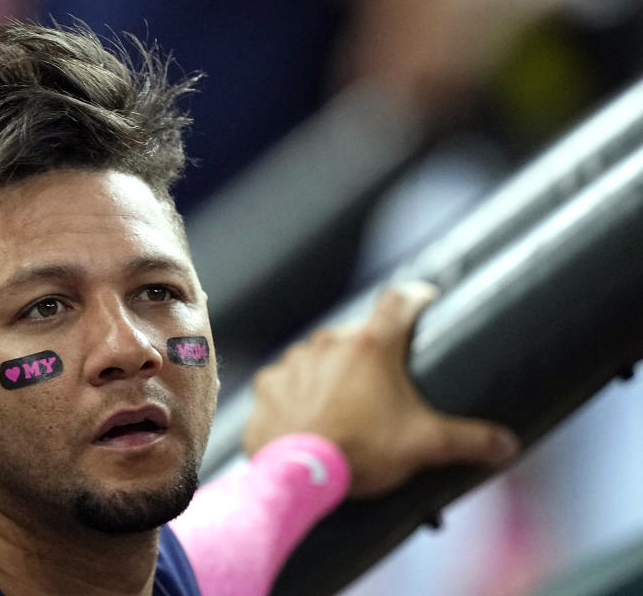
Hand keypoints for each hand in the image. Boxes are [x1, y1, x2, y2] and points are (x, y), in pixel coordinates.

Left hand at [243, 282, 518, 497]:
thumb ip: (471, 441)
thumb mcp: (425, 445)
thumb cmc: (363, 454)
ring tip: (344, 406)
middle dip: (370, 352)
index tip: (424, 301)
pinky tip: (307, 416)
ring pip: (318, 356)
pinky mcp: (268, 385)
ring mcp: (294, 362)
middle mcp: (328, 342)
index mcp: (372, 346)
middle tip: (383, 385)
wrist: (299, 480)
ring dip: (330, 371)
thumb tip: (509, 445)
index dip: (415, 297)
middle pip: (357, 333)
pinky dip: (297, 393)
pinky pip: (286, 381)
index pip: (399, 299)